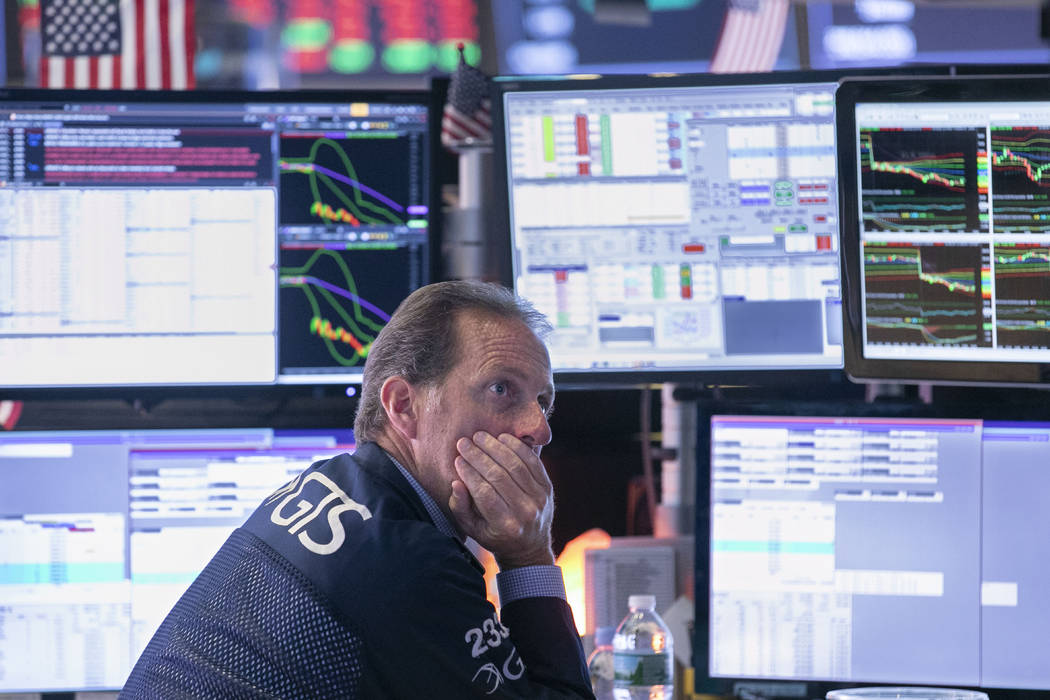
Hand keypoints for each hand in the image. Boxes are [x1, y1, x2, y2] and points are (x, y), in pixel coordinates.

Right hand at [449, 431, 554, 569]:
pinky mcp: (547, 487)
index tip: (457, 459)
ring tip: (480, 436)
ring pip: (515, 465)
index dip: (469, 473)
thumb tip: (456, 483)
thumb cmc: (494, 536)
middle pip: (499, 476)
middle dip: (478, 456)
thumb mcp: (472, 529)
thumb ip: (461, 508)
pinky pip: (532, 461)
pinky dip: (517, 447)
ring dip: (495, 447)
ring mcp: (539, 499)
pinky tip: (502, 437)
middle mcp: (525, 512)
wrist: (529, 546)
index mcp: (504, 525)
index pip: (484, 492)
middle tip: (463, 443)